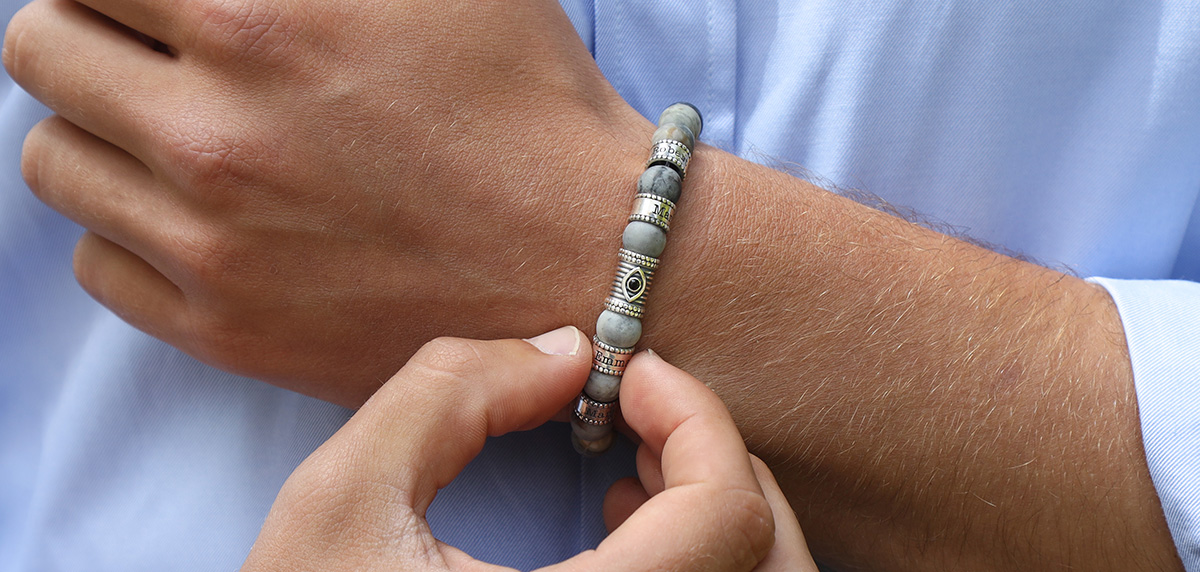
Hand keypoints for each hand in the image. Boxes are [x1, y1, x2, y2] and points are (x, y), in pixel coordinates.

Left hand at [5, 0, 649, 404]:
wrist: (590, 255)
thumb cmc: (529, 106)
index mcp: (256, 18)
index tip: (155, 2)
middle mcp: (213, 133)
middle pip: (38, 52)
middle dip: (87, 37)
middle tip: (152, 55)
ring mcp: (211, 243)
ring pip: (54, 163)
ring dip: (100, 134)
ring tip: (175, 139)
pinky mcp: (227, 328)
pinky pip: (98, 266)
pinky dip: (129, 232)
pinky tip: (198, 219)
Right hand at [241, 326, 815, 570]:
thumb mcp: (340, 498)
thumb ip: (451, 394)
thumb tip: (565, 352)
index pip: (723, 514)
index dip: (695, 416)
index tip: (631, 374)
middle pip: (769, 557)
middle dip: (714, 455)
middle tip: (640, 406)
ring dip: (716, 506)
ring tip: (636, 461)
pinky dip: (699, 555)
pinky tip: (623, 521)